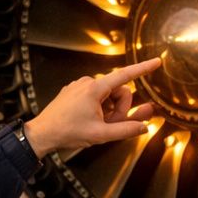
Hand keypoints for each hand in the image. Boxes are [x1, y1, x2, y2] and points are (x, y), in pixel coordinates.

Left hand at [23, 58, 160, 157]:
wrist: (42, 134)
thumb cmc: (67, 132)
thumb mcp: (101, 135)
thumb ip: (126, 130)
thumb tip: (144, 127)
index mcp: (94, 89)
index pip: (125, 75)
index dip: (143, 69)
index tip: (156, 62)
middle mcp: (87, 82)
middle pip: (118, 91)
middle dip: (120, 109)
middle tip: (110, 125)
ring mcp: (79, 86)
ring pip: (107, 95)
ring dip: (109, 110)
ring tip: (97, 125)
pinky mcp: (74, 91)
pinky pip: (95, 96)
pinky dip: (99, 108)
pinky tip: (89, 120)